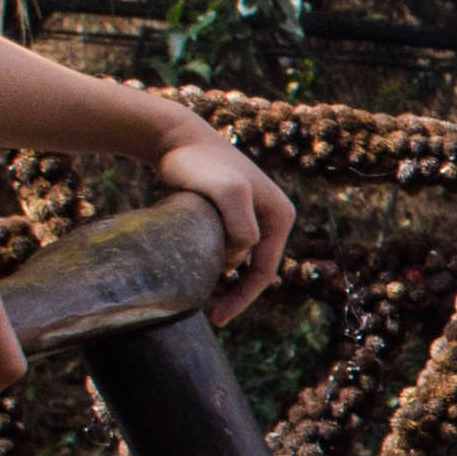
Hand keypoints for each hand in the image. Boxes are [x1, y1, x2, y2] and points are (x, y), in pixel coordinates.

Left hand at [144, 113, 294, 310]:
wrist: (175, 138)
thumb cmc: (201, 164)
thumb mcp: (228, 193)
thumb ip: (242, 225)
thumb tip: (244, 255)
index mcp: (281, 215)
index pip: (266, 270)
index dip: (244, 297)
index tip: (218, 317)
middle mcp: (271, 215)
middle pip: (257, 268)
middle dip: (237, 292)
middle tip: (212, 315)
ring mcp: (252, 213)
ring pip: (241, 259)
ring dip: (224, 279)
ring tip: (200, 294)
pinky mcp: (229, 211)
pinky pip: (227, 246)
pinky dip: (215, 263)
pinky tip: (197, 271)